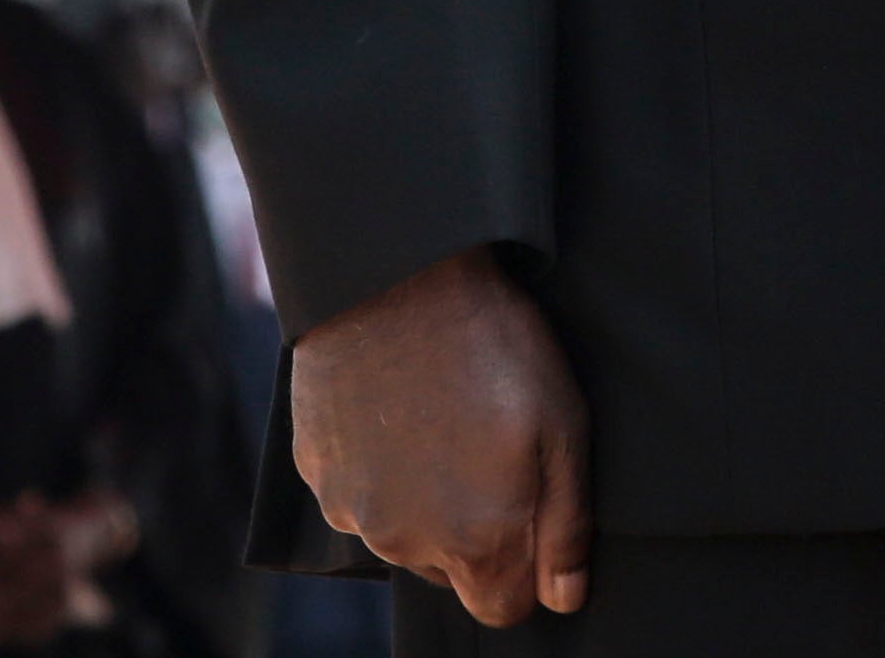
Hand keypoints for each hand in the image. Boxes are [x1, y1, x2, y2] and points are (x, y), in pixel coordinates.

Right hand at [293, 245, 590, 626]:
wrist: (396, 277)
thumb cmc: (491, 347)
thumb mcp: (562, 427)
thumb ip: (566, 527)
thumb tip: (564, 597)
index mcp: (476, 543)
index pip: (503, 607)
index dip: (526, 569)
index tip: (531, 509)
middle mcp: (407, 544)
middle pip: (451, 573)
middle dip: (475, 534)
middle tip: (489, 450)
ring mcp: (353, 511)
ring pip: (403, 533)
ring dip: (424, 500)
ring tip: (442, 418)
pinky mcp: (318, 473)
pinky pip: (358, 495)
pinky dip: (379, 469)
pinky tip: (399, 410)